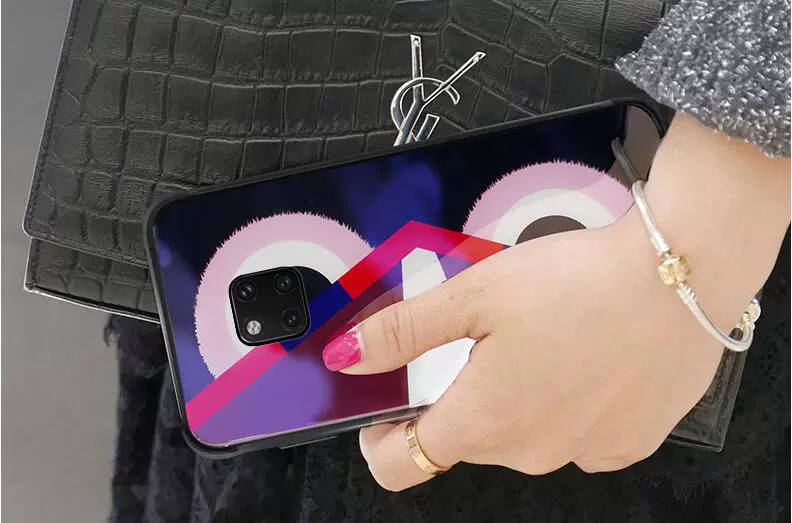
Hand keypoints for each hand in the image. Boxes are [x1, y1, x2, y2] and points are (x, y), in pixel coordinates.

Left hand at [322, 114, 789, 490]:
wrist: (679, 276)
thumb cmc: (575, 282)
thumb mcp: (473, 295)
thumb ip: (402, 332)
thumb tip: (345, 356)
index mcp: (482, 420)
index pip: (401, 465)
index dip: (382, 439)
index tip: (386, 411)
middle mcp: (529, 452)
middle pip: (468, 440)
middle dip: (462, 398)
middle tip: (485, 342)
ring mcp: (582, 454)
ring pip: (523, 436)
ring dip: (518, 399)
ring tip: (543, 342)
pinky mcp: (627, 443)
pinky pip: (574, 435)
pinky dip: (566, 406)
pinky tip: (584, 361)